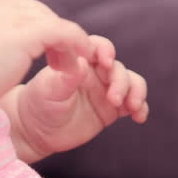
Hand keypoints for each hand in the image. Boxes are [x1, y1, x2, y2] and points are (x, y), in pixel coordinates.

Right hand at [0, 0, 93, 104]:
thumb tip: (2, 53)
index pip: (25, 10)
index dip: (40, 28)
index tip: (47, 50)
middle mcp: (3, 7)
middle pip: (42, 13)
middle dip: (55, 34)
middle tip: (62, 58)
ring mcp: (16, 17)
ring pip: (54, 23)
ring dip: (67, 42)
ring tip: (72, 63)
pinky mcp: (28, 33)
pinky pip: (63, 32)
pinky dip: (77, 42)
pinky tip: (84, 56)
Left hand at [12, 35, 149, 160]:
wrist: (37, 129)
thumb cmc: (39, 103)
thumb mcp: (48, 90)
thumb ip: (66, 78)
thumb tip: (84, 64)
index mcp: (80, 61)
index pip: (98, 47)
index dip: (106, 51)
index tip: (106, 62)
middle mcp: (96, 72)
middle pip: (118, 68)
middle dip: (121, 81)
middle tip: (114, 98)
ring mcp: (106, 90)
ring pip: (131, 83)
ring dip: (136, 92)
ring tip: (132, 107)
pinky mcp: (112, 109)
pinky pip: (133, 104)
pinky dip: (140, 107)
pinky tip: (139, 117)